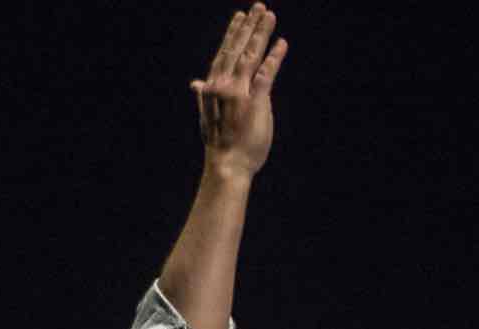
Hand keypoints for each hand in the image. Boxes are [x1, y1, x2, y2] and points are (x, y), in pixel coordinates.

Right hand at [191, 4, 287, 178]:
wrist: (226, 164)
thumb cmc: (221, 144)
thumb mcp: (208, 115)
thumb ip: (205, 96)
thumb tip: (196, 84)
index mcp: (215, 86)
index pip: (225, 53)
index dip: (233, 33)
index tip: (239, 17)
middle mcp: (225, 84)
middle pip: (238, 48)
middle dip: (249, 26)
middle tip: (258, 6)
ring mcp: (240, 91)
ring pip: (251, 55)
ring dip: (261, 33)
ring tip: (269, 15)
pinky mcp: (255, 101)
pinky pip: (266, 74)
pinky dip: (274, 57)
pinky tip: (282, 43)